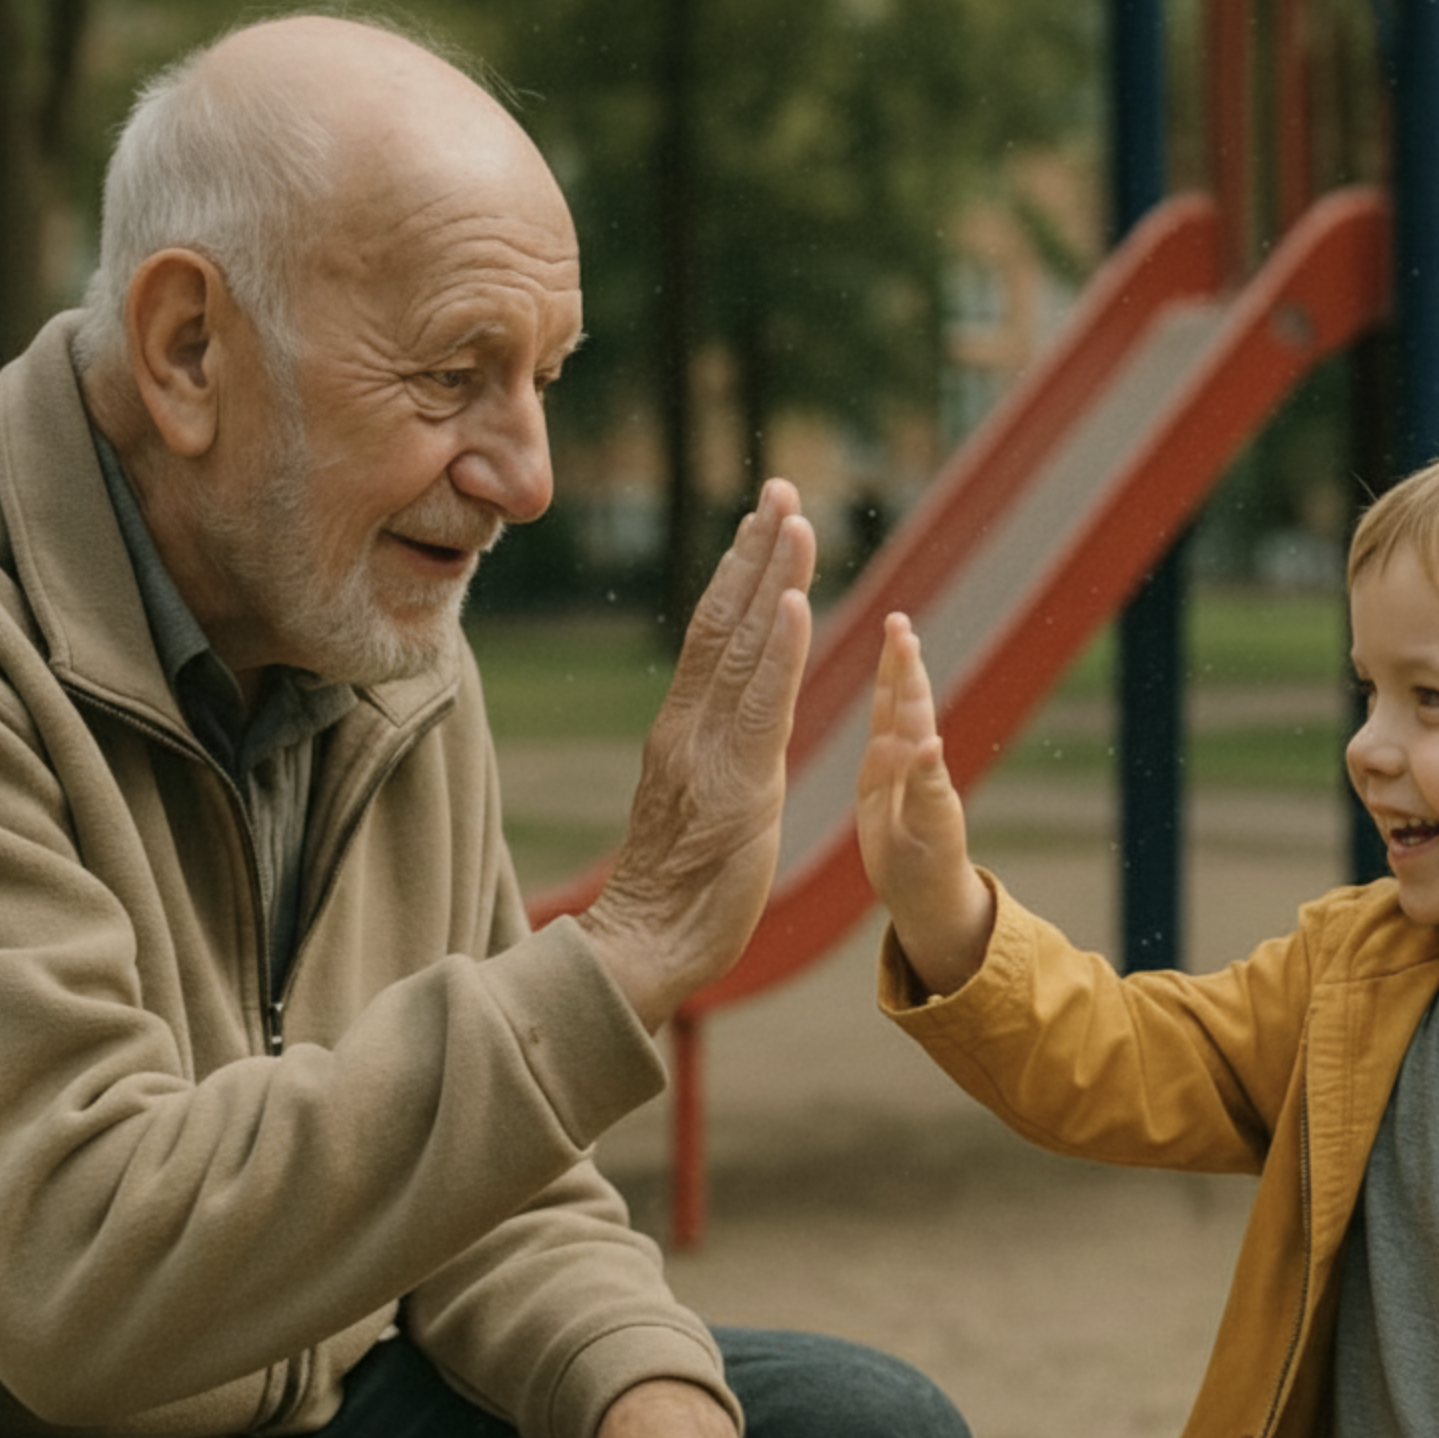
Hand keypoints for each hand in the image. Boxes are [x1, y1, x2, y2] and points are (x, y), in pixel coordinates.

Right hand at [578, 480, 815, 1029]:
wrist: (643, 949)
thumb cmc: (672, 892)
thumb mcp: (694, 805)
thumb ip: (708, 756)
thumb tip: (721, 724)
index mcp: (682, 730)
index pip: (713, 634)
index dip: (738, 573)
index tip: (761, 519)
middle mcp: (690, 727)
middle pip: (725, 621)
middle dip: (757, 551)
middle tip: (782, 488)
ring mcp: (710, 752)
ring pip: (744, 648)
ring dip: (774, 577)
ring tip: (796, 519)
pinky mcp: (739, 786)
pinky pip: (762, 704)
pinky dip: (780, 648)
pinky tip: (795, 600)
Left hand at [855, 613, 994, 997]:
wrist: (927, 905)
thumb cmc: (904, 856)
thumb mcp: (889, 810)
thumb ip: (903, 771)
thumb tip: (911, 735)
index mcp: (889, 761)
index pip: (890, 702)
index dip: (891, 665)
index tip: (892, 626)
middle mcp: (910, 770)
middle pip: (907, 708)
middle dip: (904, 665)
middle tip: (898, 624)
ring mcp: (923, 793)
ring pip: (917, 736)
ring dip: (913, 694)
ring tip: (906, 651)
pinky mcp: (935, 823)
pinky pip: (929, 791)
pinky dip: (927, 769)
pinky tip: (927, 743)